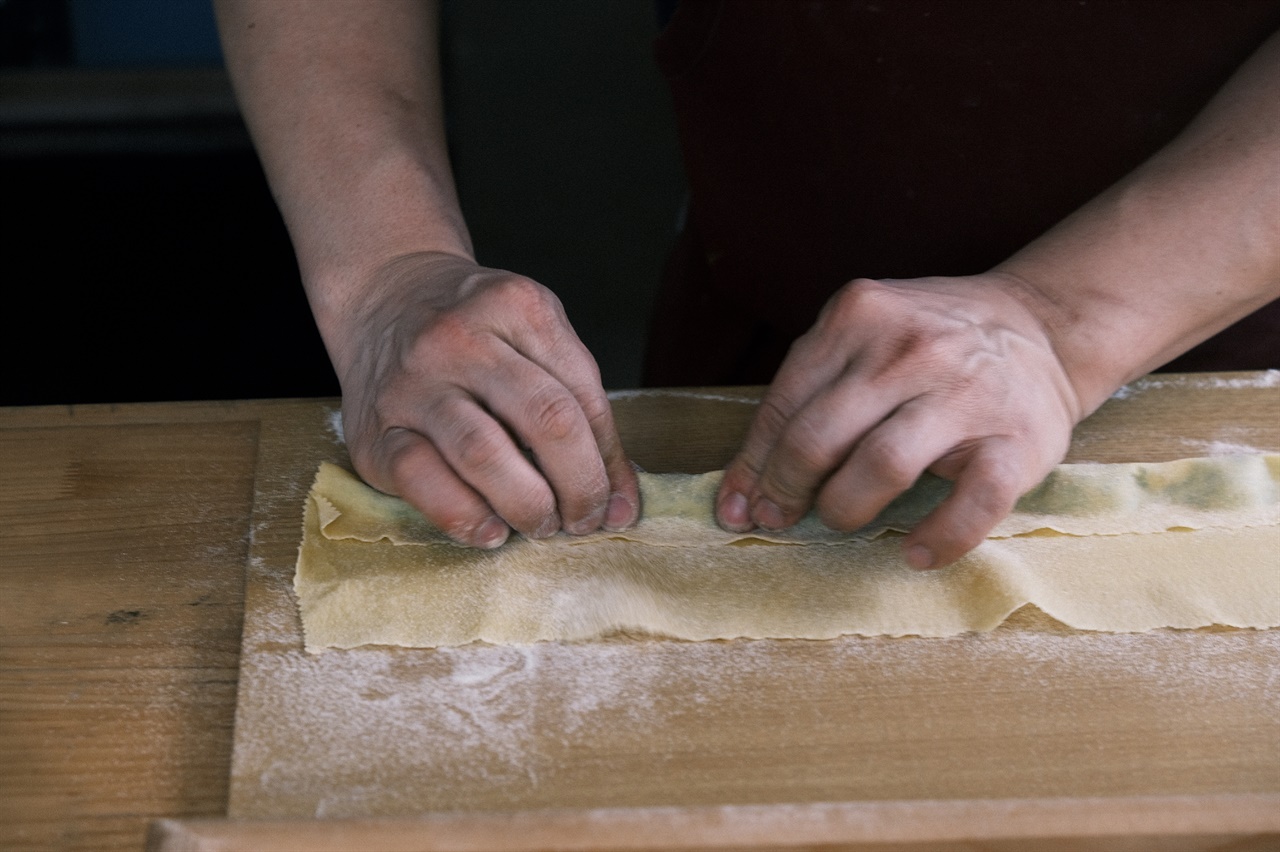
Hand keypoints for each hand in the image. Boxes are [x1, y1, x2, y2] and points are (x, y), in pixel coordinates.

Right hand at [333, 252, 638, 546]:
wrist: (384, 297)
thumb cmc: (475, 330)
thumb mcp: (534, 336)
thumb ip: (579, 405)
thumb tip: (620, 504)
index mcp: (517, 307)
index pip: (584, 396)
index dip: (609, 462)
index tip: (616, 504)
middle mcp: (461, 339)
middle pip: (547, 420)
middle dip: (580, 485)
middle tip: (583, 520)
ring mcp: (414, 383)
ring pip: (484, 453)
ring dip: (529, 504)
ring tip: (542, 524)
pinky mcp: (375, 431)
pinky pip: (423, 480)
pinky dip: (465, 515)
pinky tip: (490, 529)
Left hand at [715, 274, 1083, 567]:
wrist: (1043, 326)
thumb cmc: (930, 343)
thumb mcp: (863, 336)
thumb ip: (807, 393)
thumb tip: (743, 489)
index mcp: (859, 316)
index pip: (785, 403)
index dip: (754, 464)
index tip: (736, 506)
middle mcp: (910, 348)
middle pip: (820, 437)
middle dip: (786, 489)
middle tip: (780, 518)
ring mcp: (966, 393)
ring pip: (882, 466)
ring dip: (845, 508)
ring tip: (840, 519)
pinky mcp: (1017, 441)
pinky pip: (972, 504)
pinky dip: (940, 538)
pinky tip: (916, 553)